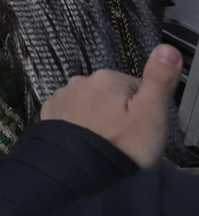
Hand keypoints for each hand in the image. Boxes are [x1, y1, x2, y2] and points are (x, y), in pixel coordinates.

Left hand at [40, 44, 181, 169]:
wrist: (76, 168)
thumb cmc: (121, 142)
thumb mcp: (151, 113)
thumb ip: (159, 79)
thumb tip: (167, 47)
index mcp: (108, 77)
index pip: (135, 88)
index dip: (142, 109)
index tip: (140, 128)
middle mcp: (80, 80)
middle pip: (111, 95)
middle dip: (118, 113)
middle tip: (123, 137)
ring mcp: (61, 96)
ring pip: (90, 104)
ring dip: (97, 118)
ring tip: (103, 141)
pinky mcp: (47, 113)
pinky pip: (69, 114)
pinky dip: (77, 124)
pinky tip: (83, 140)